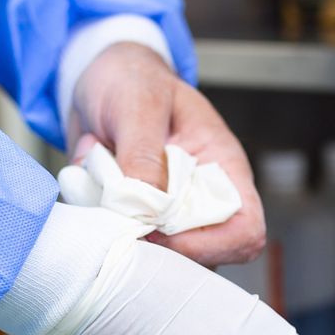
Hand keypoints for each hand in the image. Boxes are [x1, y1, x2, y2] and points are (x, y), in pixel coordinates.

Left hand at [72, 42, 264, 265]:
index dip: (210, 245)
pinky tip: (89, 187)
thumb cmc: (131, 80)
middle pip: (201, 257)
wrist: (96, 76)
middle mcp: (199, 198)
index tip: (160, 234)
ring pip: (158, 258)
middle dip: (156, 247)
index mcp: (222, 168)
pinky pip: (121, 243)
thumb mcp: (138, 103)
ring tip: (101, 187)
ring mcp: (166, 214)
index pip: (245, 229)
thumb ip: (143, 152)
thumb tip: (147, 204)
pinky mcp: (134, 219)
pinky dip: (98, 226)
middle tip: (116, 216)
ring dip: (122, 234)